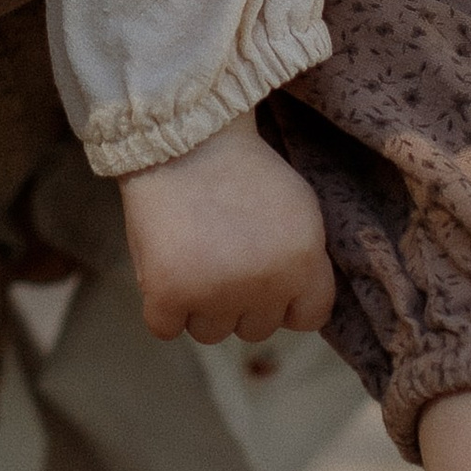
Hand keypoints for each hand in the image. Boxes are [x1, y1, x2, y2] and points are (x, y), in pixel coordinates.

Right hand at [119, 117, 336, 342]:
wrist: (185, 137)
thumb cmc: (242, 168)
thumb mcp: (300, 209)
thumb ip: (304, 261)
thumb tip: (293, 305)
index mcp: (303, 263)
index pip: (308, 318)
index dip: (286, 301)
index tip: (266, 279)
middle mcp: (265, 284)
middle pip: (256, 329)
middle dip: (240, 300)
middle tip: (221, 255)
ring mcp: (215, 293)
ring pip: (211, 332)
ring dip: (200, 306)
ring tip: (192, 258)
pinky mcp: (169, 293)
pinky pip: (166, 328)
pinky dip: (162, 308)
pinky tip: (165, 272)